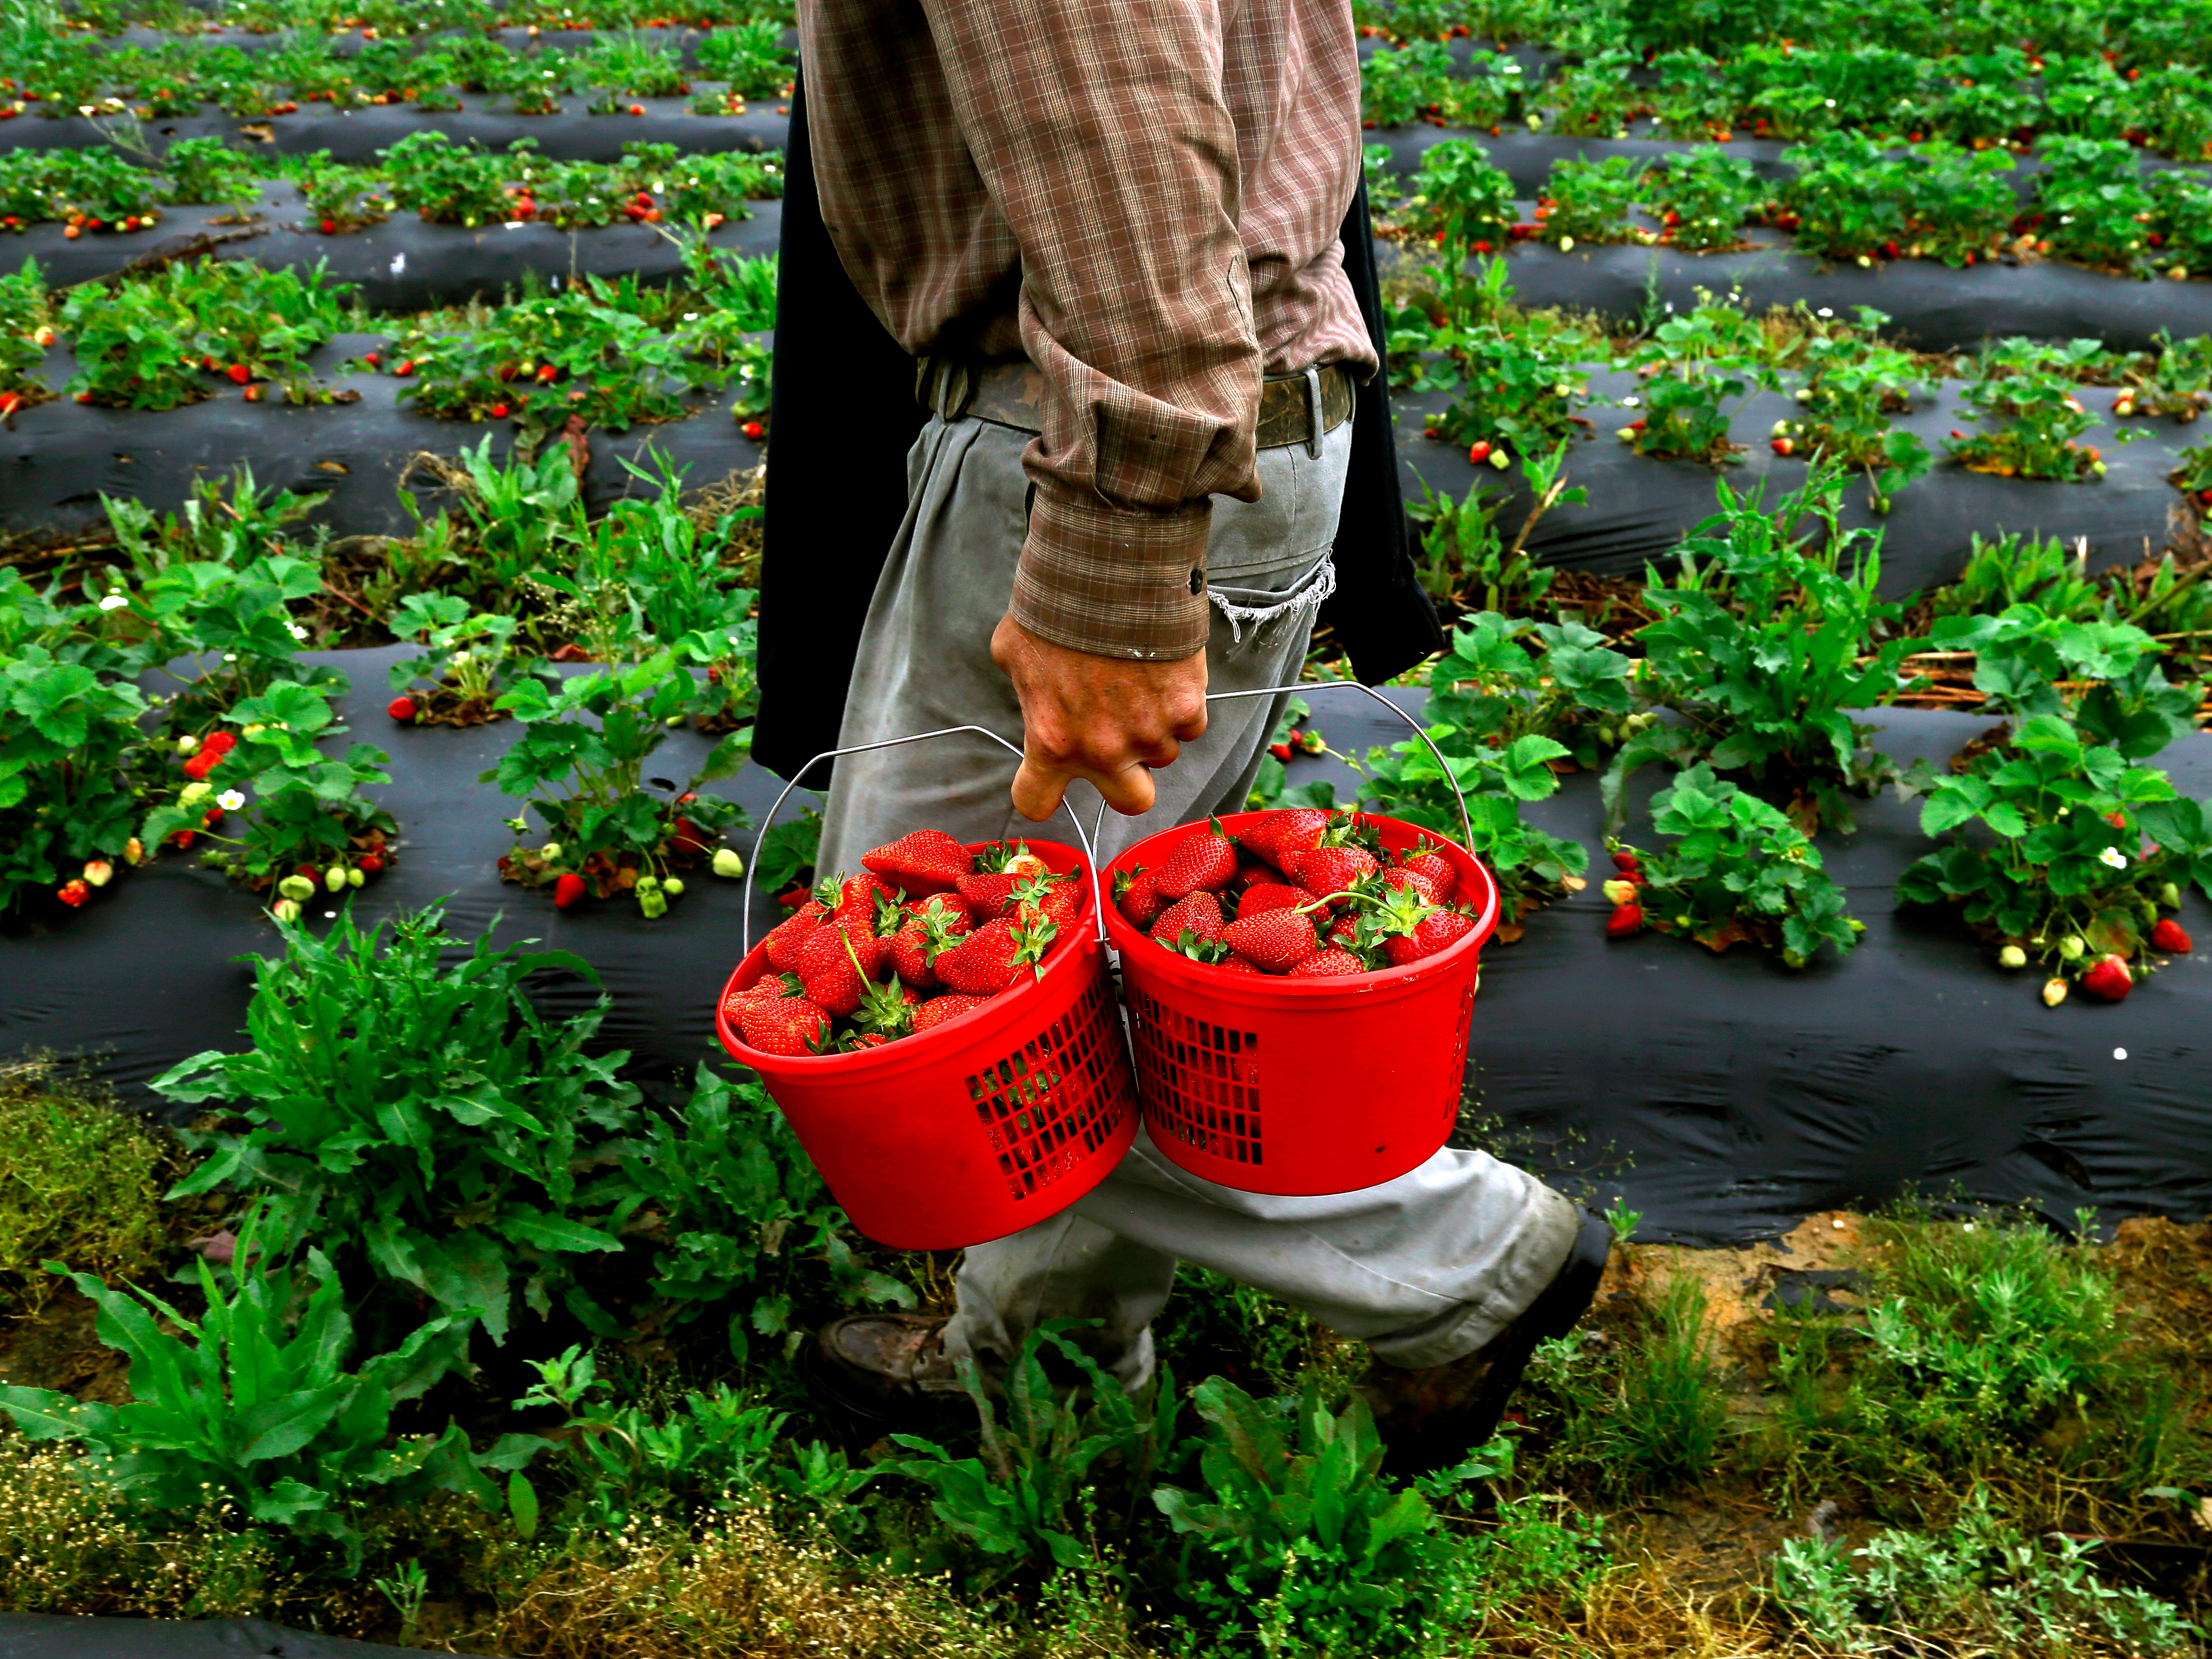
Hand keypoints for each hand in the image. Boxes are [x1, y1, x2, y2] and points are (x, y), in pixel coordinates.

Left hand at [991, 614, 1208, 821]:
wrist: (1110, 573)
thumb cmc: (1054, 608)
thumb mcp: (1013, 652)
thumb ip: (1028, 689)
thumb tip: (1042, 692)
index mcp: (1051, 741)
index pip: (1035, 802)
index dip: (1043, 792)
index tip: (1050, 781)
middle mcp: (1102, 750)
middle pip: (1132, 802)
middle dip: (1130, 779)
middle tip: (1123, 744)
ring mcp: (1149, 734)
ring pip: (1165, 754)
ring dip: (1156, 729)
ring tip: (1142, 683)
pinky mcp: (1186, 709)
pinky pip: (1191, 724)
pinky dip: (1183, 704)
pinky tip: (1166, 670)